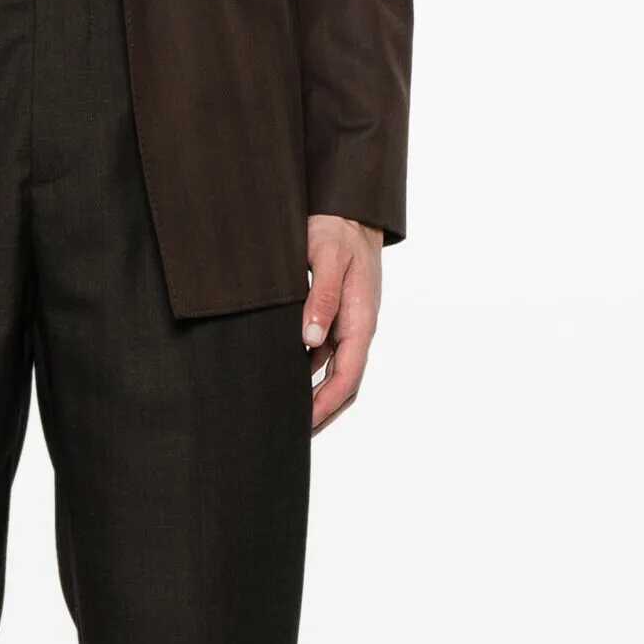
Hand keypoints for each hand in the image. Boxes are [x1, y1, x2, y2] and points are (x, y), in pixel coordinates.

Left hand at [303, 215, 382, 435]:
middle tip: (291, 434)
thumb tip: (310, 339)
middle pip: (344, 382)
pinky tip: (281, 376)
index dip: (327, 404)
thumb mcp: (328, 258)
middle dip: (321, 411)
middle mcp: (356, 328)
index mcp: (361, 320)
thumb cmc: (338, 230)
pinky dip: (305, 369)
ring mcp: (347, 324)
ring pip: (331, 370)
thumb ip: (322, 298)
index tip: (304, 425)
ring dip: (312, 393)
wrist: (349, 209)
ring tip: (282, 413)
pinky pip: (322, 352)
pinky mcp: (334, 316)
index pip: (348, 376)